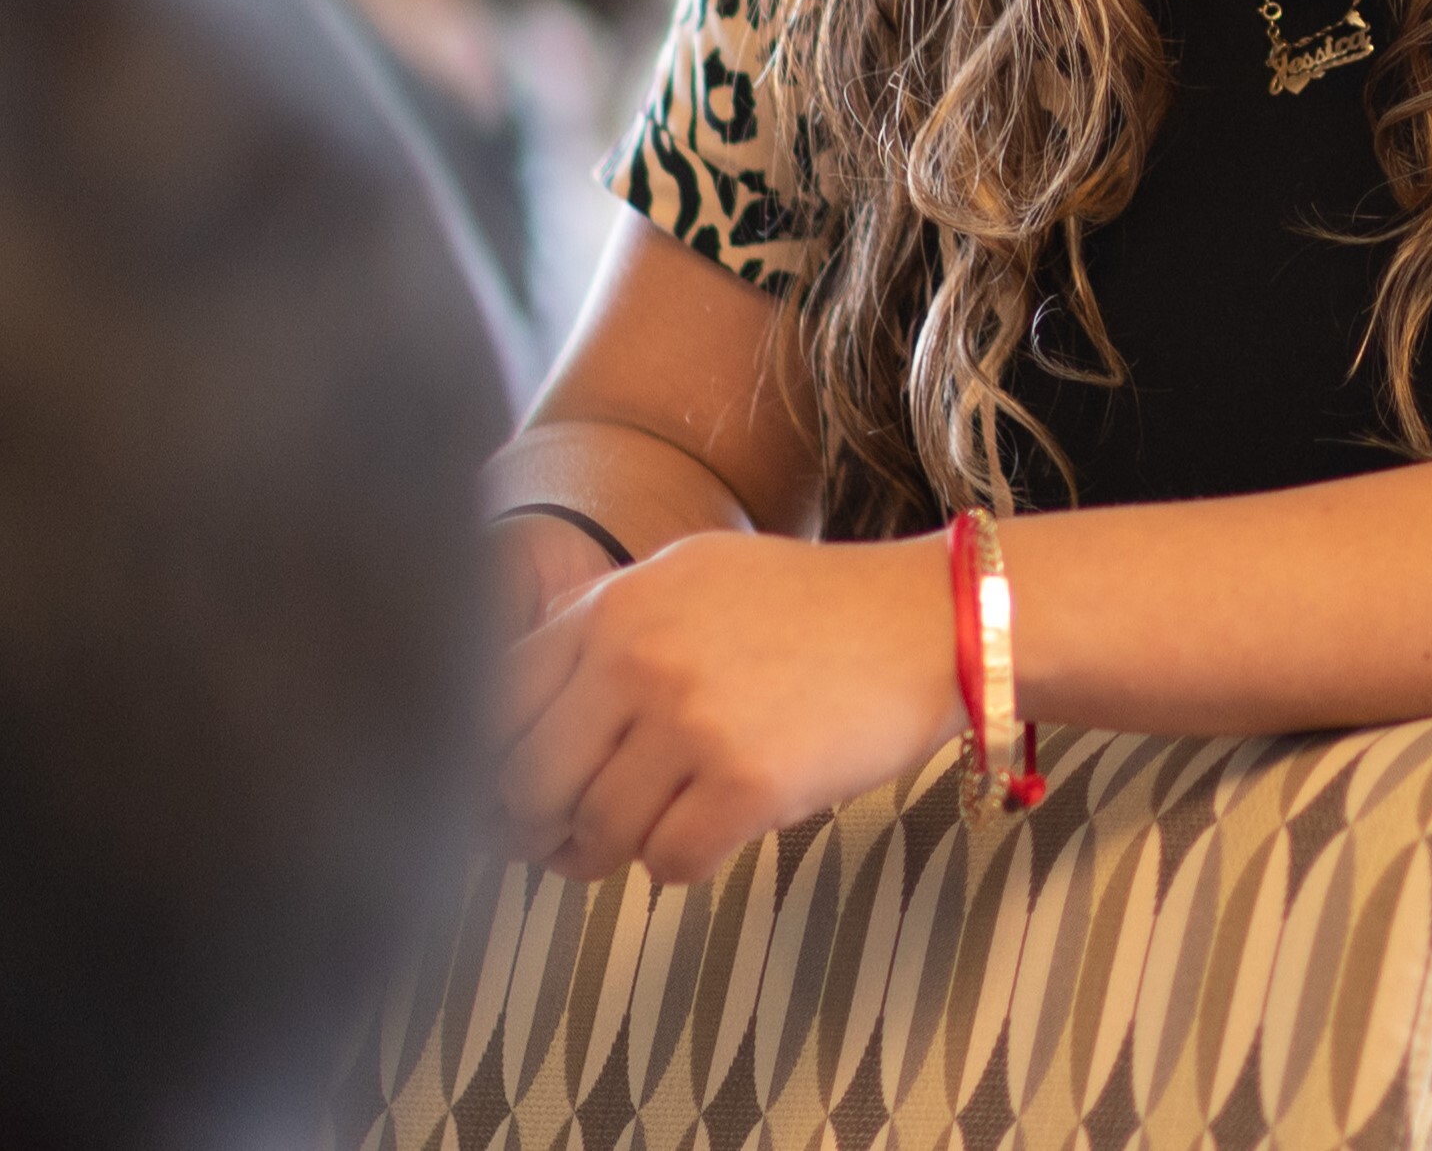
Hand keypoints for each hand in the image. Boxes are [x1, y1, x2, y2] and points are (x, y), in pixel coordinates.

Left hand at [495, 529, 954, 884]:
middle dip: (544, 825)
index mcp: (617, 606)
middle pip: (529, 785)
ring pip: (595, 836)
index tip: (511, 792)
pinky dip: (685, 860)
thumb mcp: (691, 575)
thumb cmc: (810, 605)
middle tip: (573, 834)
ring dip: (618, 848)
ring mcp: (692, 725)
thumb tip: (502, 715)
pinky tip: (721, 822)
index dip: (493, 763)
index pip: (496, 703)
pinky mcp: (746, 788)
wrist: (930, 621)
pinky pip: (667, 866)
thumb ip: (600, 625)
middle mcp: (640, 659)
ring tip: (662, 820)